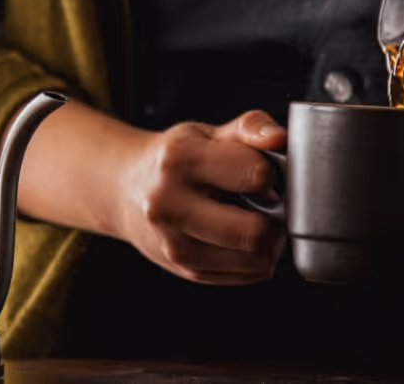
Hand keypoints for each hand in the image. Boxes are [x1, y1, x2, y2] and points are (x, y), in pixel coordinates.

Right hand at [113, 110, 286, 284]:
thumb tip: (279, 139)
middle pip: (255, 232)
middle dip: (276, 218)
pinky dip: (256, 257)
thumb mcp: (206, 132)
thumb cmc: (173, 159)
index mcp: (178, 161)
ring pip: (257, 260)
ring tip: (253, 218)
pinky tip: (238, 236)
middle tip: (267, 202)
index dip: (271, 172)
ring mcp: (175, 245)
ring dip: (270, 242)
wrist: (124, 190)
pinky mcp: (187, 270)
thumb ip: (249, 128)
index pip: (255, 174)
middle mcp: (170, 206)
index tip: (261, 170)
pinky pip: (249, 275)